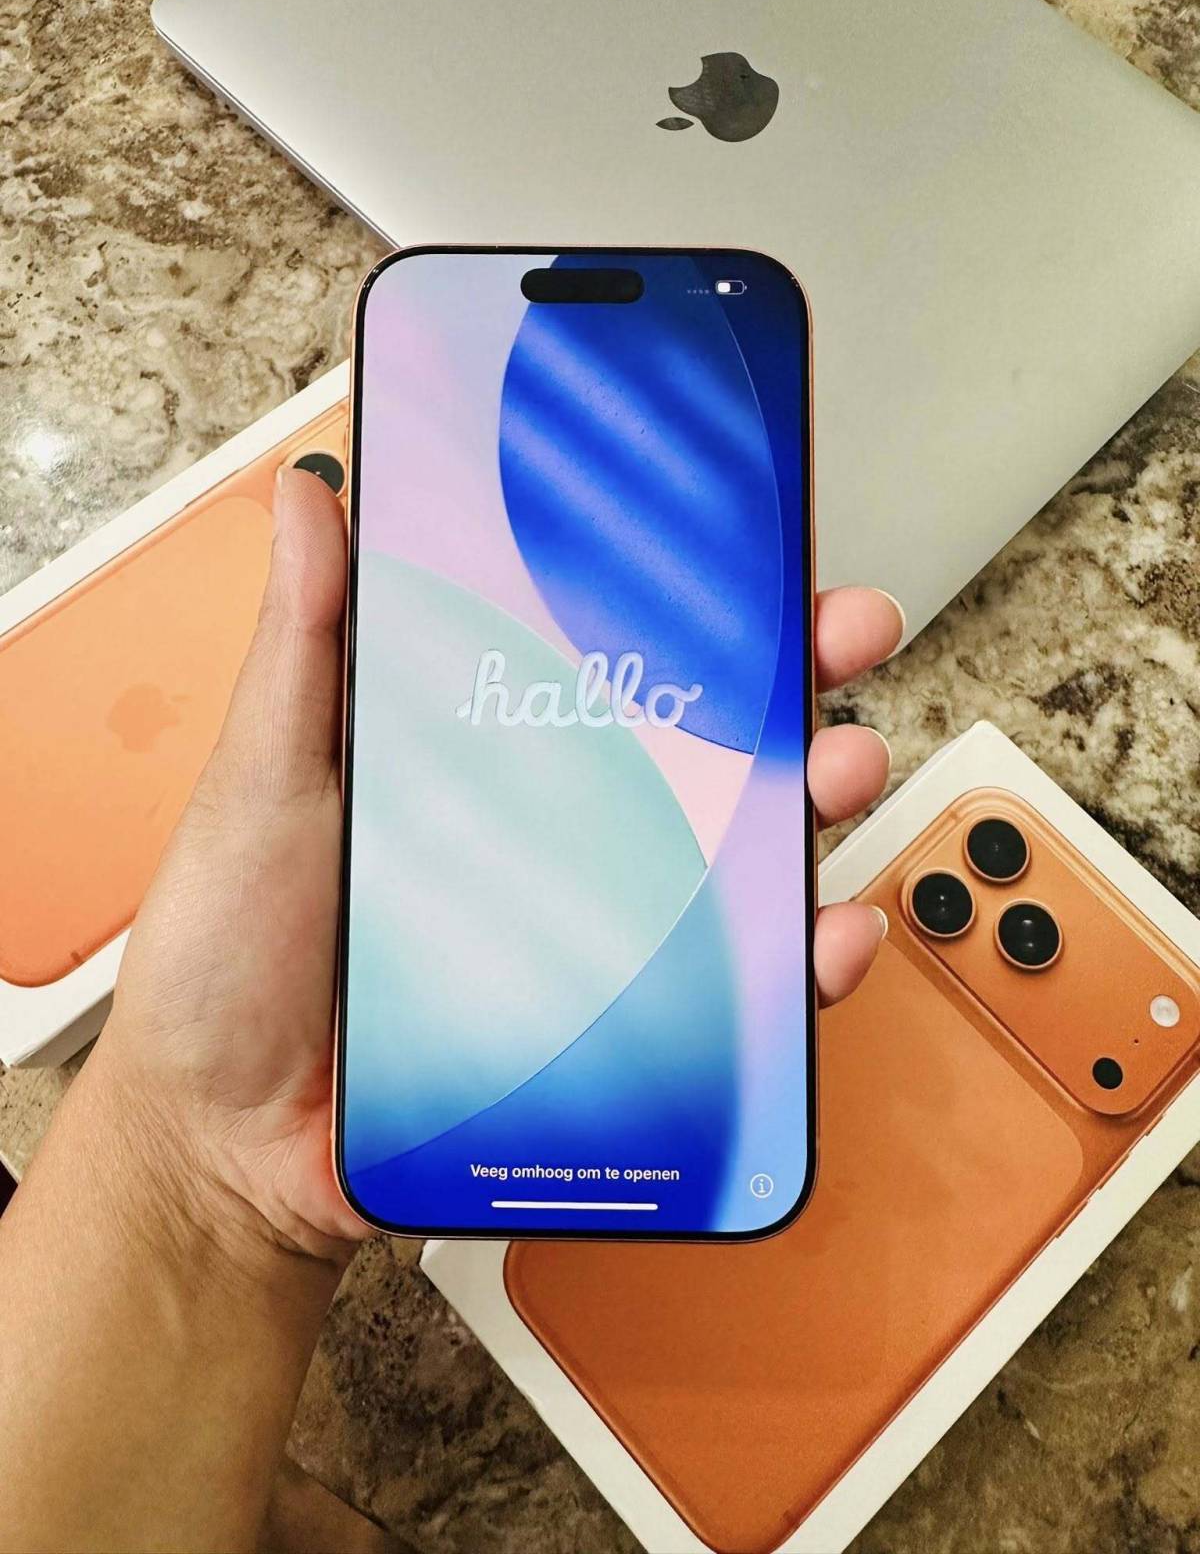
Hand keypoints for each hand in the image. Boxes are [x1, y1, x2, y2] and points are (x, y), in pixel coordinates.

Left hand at [92, 467, 899, 1258]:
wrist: (225, 1141)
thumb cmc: (231, 954)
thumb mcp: (267, 775)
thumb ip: (305, 642)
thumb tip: (308, 494)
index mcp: (485, 752)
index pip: (609, 653)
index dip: (691, 597)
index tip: (756, 541)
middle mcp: (557, 829)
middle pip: (699, 740)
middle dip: (792, 678)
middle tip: (841, 632)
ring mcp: (593, 928)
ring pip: (736, 854)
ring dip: (816, 800)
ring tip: (840, 767)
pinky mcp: (613, 1028)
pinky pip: (732, 993)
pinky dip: (801, 964)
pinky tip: (826, 931)